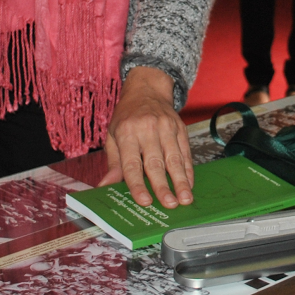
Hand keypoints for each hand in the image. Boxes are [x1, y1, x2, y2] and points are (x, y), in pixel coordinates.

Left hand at [98, 66, 193, 207]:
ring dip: (181, 181)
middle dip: (163, 186)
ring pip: (174, 158)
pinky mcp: (180, 128)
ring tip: (185, 199)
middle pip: (156, 163)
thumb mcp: (113, 135)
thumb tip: (105, 186)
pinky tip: (189, 184)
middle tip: (170, 204)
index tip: (144, 201)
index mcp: (127, 133)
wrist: (147, 90)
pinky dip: (188, 170)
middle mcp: (148, 129)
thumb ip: (113, 163)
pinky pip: (185, 152)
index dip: (138, 184)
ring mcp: (166, 128)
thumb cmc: (127, 116)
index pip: (132, 164)